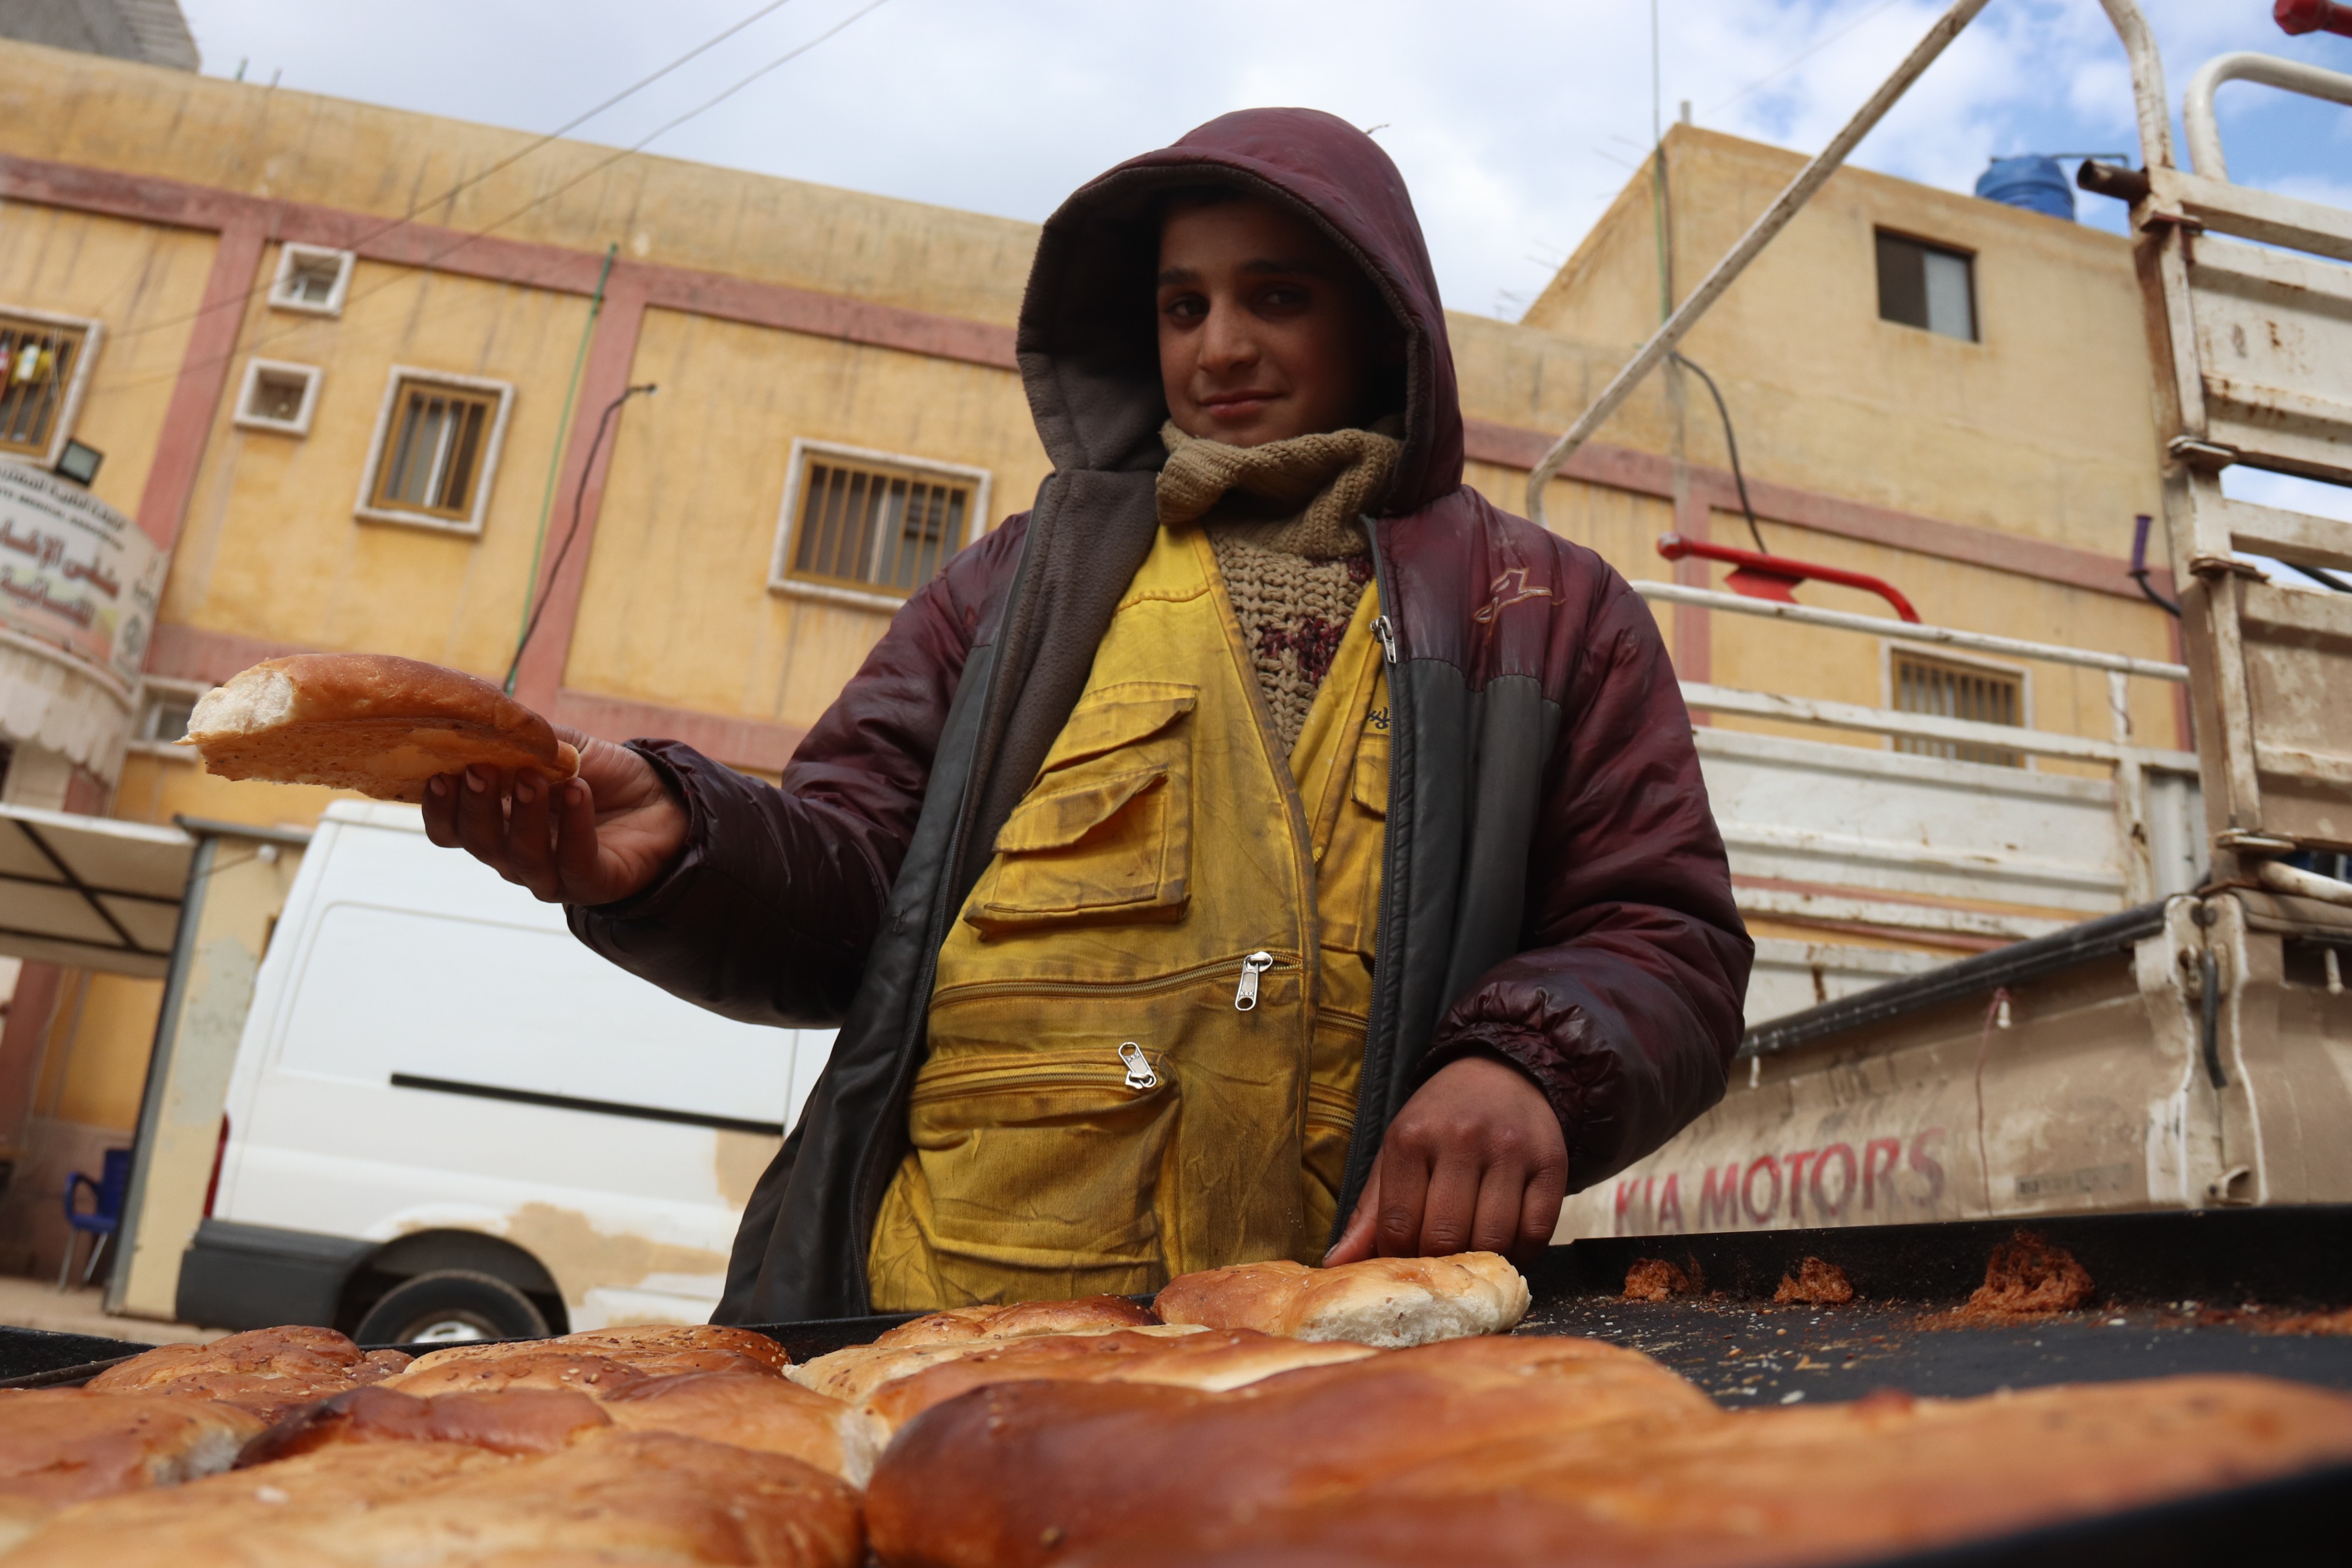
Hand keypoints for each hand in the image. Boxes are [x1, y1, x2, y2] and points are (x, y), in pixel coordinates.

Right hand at [422, 727, 688, 906]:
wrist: (661, 798)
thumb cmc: (599, 775)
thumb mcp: (557, 746)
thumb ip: (519, 735)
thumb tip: (480, 709)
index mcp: (496, 824)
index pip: (451, 829)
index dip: (439, 808)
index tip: (439, 774)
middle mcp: (515, 855)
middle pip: (480, 843)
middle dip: (477, 806)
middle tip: (482, 769)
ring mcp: (553, 875)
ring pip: (522, 858)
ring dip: (524, 815)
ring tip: (535, 776)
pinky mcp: (593, 884)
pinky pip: (576, 863)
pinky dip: (574, 827)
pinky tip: (578, 792)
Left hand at [1324, 1054, 1567, 1265]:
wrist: (1501, 1073)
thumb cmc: (1440, 1121)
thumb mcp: (1397, 1152)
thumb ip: (1370, 1211)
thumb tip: (1336, 1265)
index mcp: (1411, 1137)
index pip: (1398, 1225)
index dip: (1398, 1257)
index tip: (1405, 1261)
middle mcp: (1461, 1139)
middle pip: (1446, 1236)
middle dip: (1439, 1263)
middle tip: (1440, 1264)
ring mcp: (1510, 1150)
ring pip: (1494, 1240)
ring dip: (1482, 1262)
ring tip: (1473, 1256)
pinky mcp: (1551, 1162)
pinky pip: (1537, 1231)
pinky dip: (1522, 1253)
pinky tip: (1507, 1247)